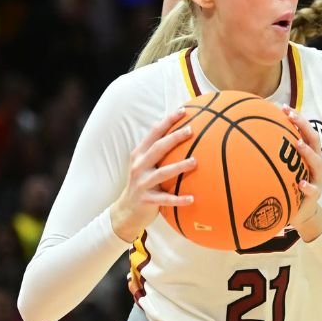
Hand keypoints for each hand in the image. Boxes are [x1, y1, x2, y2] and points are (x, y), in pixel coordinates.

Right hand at [110, 109, 198, 241]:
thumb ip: (157, 149)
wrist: (126, 210)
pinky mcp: (146, 200)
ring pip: (162, 173)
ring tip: (195, 162)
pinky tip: (192, 198)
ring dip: (179, 166)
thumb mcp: (144, 164)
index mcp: (140, 154)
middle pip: (158, 148)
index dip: (168, 121)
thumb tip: (177, 129)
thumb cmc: (142, 182)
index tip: (183, 111)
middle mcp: (139, 166)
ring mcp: (142, 183)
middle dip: (174, 138)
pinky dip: (178, 199)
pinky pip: (165, 199)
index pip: (154, 133)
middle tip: (191, 130)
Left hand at [282, 106, 321, 241]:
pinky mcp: (314, 196)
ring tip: (298, 144)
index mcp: (307, 156)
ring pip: (317, 163)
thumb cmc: (288, 187)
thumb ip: (270, 157)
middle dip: (304, 127)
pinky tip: (300, 184)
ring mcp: (316, 179)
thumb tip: (244, 140)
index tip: (283, 108)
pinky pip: (313, 190)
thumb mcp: (281, 171)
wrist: (300, 214)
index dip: (298, 119)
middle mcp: (314, 165)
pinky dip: (308, 186)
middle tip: (291, 117)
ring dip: (308, 152)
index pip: (305, 132)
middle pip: (314, 141)